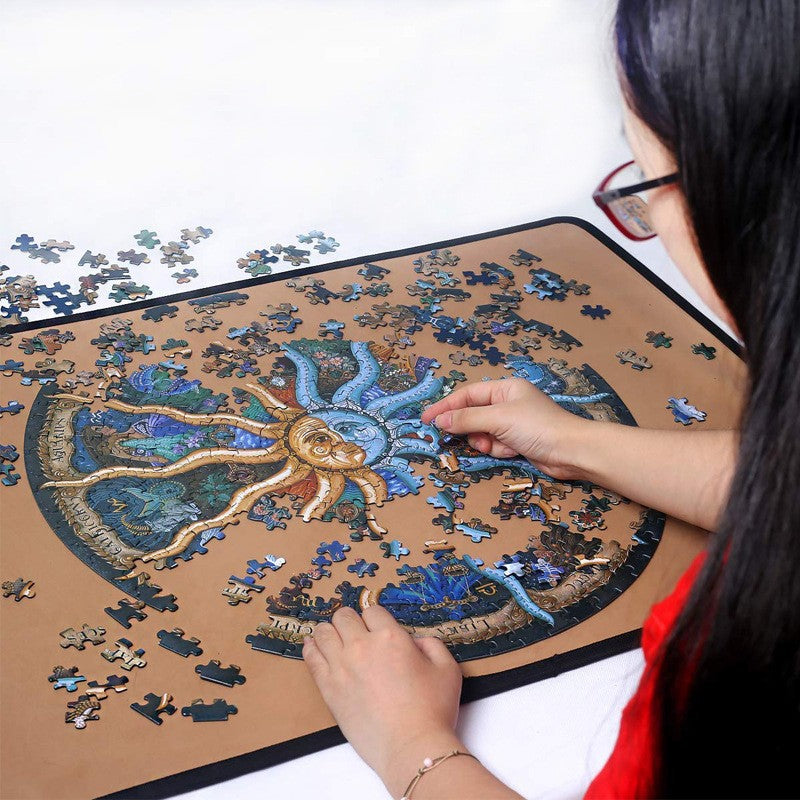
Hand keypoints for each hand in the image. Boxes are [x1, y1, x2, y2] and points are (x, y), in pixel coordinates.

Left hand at [303, 606, 463, 792]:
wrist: (412, 746)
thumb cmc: (433, 710)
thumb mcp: (447, 668)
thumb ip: (432, 645)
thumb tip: (415, 641)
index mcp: (390, 637)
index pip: (372, 611)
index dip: (376, 618)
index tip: (377, 627)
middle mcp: (362, 646)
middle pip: (343, 617)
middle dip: (351, 620)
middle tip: (357, 632)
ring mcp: (341, 667)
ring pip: (323, 632)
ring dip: (329, 631)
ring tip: (334, 637)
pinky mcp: (329, 688)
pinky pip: (311, 657)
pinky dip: (311, 647)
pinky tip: (313, 645)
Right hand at [422, 377, 588, 480]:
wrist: (571, 452)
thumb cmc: (537, 427)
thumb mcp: (499, 418)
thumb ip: (467, 418)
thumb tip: (440, 421)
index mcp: (505, 388)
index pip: (468, 394)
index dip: (446, 406)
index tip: (426, 419)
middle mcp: (508, 403)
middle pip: (473, 414)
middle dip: (467, 428)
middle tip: (452, 438)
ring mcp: (513, 424)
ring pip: (482, 432)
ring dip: (483, 441)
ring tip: (493, 446)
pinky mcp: (518, 442)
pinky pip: (495, 444)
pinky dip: (497, 450)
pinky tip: (509, 452)